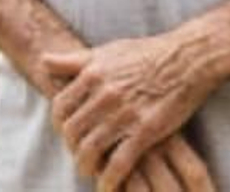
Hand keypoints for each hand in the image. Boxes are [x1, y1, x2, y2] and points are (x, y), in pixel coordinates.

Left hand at [44, 35, 215, 187]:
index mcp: (91, 74)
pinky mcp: (146, 131)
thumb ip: (72, 61)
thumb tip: (43, 61)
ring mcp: (124, 113)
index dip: (58, 124)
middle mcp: (104, 94)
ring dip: (85, 165)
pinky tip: (106, 186)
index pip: (60, 106)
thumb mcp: (104, 52)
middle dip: (71, 147)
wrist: (186, 60)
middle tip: (78, 154)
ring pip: (91, 148)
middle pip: (72, 130)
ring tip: (88, 171)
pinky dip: (110, 177)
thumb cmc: (145, 55)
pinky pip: (120, 161)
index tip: (65, 133)